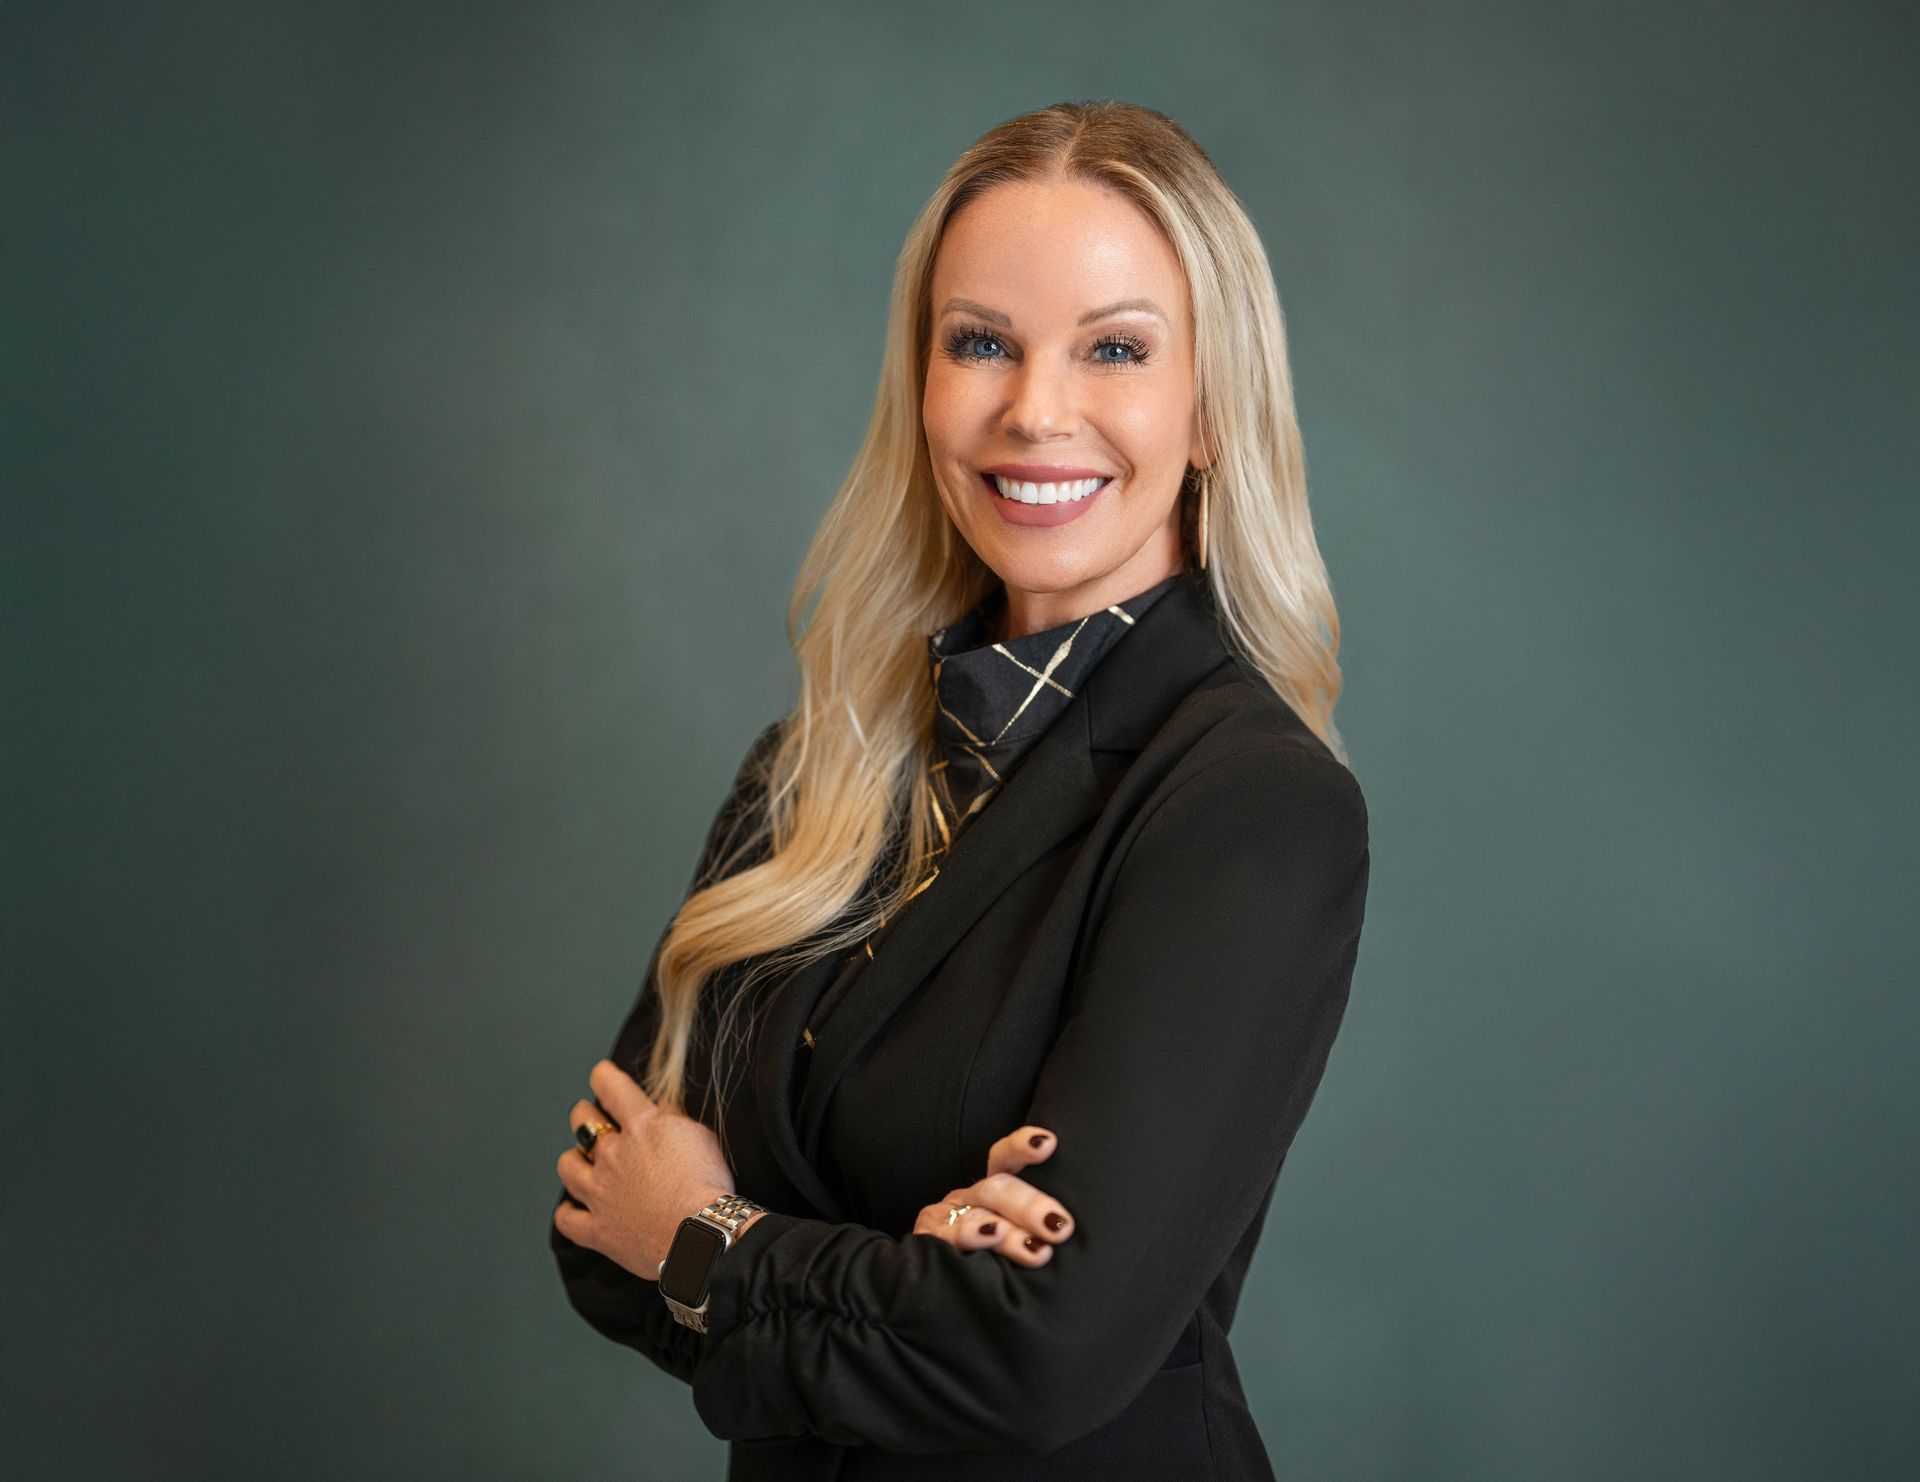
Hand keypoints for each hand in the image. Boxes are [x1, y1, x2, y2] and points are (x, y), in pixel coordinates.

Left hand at [554, 1058, 734, 1279]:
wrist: (701, 1235)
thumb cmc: (708, 1185)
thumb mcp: (701, 1137)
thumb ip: (674, 1119)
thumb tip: (660, 1109)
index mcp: (641, 1127)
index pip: (611, 1087)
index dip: (603, 1075)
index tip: (601, 1074)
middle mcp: (613, 1155)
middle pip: (582, 1122)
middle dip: (585, 1114)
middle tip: (592, 1118)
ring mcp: (600, 1193)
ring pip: (567, 1166)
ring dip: (573, 1159)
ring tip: (583, 1161)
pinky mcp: (598, 1230)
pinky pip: (566, 1220)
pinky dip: (568, 1212)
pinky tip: (575, 1207)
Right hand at [910, 1124, 1075, 1267]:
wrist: (945, 1301)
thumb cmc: (997, 1268)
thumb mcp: (1022, 1243)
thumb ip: (1041, 1231)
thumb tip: (1071, 1230)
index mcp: (995, 1193)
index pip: (1006, 1158)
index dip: (1022, 1147)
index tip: (1048, 1143)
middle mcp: (970, 1199)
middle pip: (996, 1189)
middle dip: (1029, 1205)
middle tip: (1060, 1226)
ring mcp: (945, 1218)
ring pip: (974, 1215)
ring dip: (1007, 1232)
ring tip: (1034, 1249)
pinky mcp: (927, 1241)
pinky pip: (943, 1236)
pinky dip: (967, 1235)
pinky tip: (989, 1238)